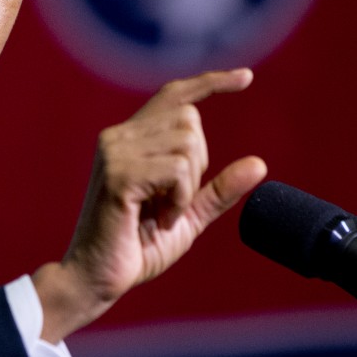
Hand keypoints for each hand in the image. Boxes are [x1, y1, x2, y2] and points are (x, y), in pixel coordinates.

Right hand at [32, 68, 266, 342]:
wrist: (96, 279)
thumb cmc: (136, 248)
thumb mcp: (188, 216)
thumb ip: (218, 190)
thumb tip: (260, 164)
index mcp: (130, 139)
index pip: (174, 95)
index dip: (211, 83)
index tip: (246, 77)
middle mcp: (118, 136)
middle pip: (190, 120)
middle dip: (197, 164)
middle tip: (171, 204)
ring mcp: (115, 152)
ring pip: (187, 143)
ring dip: (187, 187)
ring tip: (160, 214)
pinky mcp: (119, 175)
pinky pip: (176, 170)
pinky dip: (179, 200)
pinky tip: (158, 220)